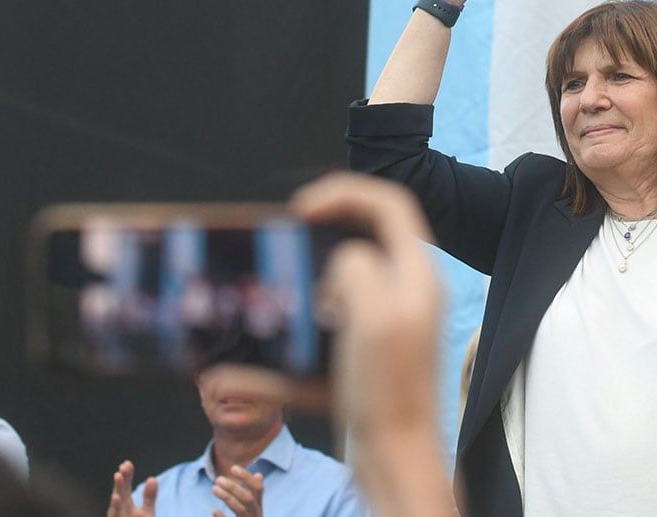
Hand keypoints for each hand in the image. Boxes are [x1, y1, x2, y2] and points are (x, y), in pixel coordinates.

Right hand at [107, 460, 156, 516]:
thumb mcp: (146, 512)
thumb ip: (149, 497)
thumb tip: (152, 478)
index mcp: (125, 506)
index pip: (125, 489)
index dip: (125, 477)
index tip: (126, 464)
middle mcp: (119, 514)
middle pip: (119, 499)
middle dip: (119, 487)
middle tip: (120, 473)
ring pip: (115, 514)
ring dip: (115, 504)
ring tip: (116, 494)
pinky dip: (117, 513)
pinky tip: (117, 501)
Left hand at [212, 465, 263, 516]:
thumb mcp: (253, 508)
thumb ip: (254, 493)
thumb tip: (258, 474)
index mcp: (258, 506)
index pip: (257, 488)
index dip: (246, 477)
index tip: (233, 468)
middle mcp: (256, 514)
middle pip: (248, 498)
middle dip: (233, 487)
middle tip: (218, 479)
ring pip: (240, 509)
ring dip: (227, 497)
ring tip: (214, 488)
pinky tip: (215, 510)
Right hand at [292, 174, 441, 444]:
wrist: (397, 463)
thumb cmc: (391, 391)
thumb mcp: (374, 314)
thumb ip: (356, 268)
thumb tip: (340, 261)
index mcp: (416, 275)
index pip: (390, 205)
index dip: (345, 193)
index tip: (302, 209)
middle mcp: (406, 296)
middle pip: (365, 241)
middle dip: (322, 235)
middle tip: (285, 244)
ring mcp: (387, 330)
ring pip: (338, 290)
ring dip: (301, 288)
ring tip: (269, 295)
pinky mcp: (364, 363)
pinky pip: (318, 347)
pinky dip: (284, 356)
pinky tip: (240, 373)